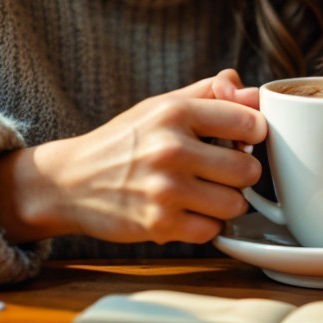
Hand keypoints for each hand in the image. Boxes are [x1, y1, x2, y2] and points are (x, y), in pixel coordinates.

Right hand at [0, 69, 264, 245]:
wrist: (69, 181)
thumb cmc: (124, 140)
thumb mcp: (161, 104)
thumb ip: (209, 91)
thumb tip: (252, 92)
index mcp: (175, 112)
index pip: (249, 122)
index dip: (254, 134)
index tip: (243, 140)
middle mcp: (171, 149)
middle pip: (248, 170)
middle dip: (241, 174)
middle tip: (222, 172)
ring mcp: (165, 189)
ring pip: (235, 205)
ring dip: (225, 202)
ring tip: (205, 193)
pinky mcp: (159, 225)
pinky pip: (212, 231)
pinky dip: (205, 225)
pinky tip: (187, 212)